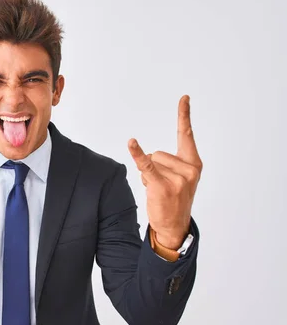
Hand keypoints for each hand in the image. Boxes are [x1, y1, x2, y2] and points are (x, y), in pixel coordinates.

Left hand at [128, 95, 202, 248]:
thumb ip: (168, 163)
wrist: (174, 226)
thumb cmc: (173, 200)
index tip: (184, 98)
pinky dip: (137, 154)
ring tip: (158, 190)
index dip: (184, 115)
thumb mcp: (178, 179)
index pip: (187, 135)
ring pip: (151, 161)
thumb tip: (147, 156)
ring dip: (148, 175)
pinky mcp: (163, 186)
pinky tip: (131, 142)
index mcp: (194, 164)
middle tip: (162, 185)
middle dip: (154, 168)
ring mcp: (178, 178)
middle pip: (158, 153)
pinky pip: (146, 165)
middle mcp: (189, 169)